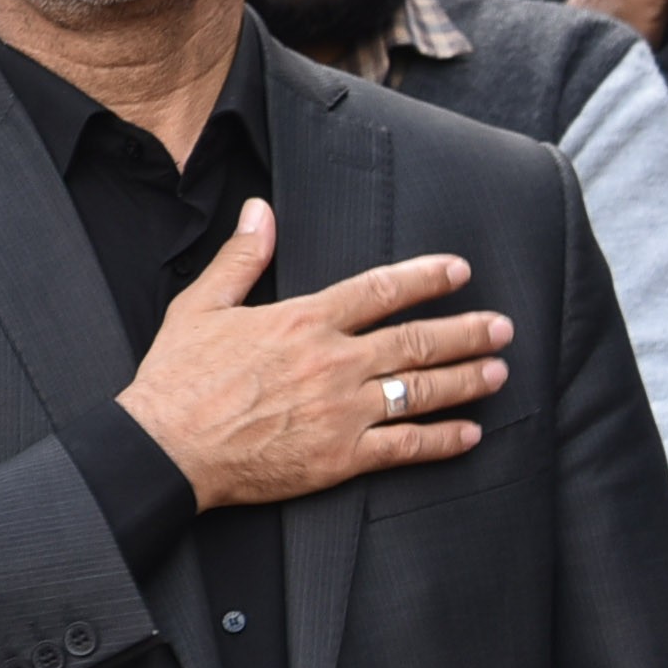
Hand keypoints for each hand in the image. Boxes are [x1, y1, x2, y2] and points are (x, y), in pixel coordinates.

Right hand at [113, 204, 504, 508]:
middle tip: (501, 328)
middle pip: (417, 341)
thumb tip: (261, 211)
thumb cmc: (177, 377)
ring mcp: (343, 411)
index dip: (426, 278)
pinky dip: (444, 440)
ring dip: (467, 380)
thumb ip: (242, 258)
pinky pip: (407, 445)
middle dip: (467, 332)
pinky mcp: (341, 457)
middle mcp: (333, 362)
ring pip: (423, 391)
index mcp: (303, 321)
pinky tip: (469, 434)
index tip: (459, 271)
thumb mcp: (200, 305)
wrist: (165, 446)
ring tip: (498, 372)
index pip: (380, 290)